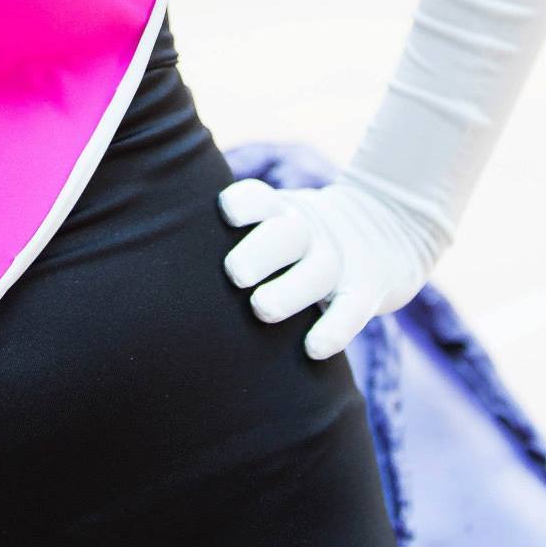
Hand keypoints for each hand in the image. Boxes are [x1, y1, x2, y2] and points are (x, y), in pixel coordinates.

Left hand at [216, 172, 444, 359]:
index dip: (244, 203)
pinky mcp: (368, 290)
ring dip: (290, 289)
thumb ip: (235, 239)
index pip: (259, 198)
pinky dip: (336, 328)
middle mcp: (309, 231)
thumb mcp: (279, 221)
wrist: (392, 229)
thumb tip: (153, 269)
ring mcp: (340, 261)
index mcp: (281, 212)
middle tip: (234, 273)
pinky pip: (353, 310)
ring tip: (262, 308)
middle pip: (287, 231)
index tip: (226, 214)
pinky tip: (313, 348)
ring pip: (318, 271)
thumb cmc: (304, 238)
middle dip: (260, 249)